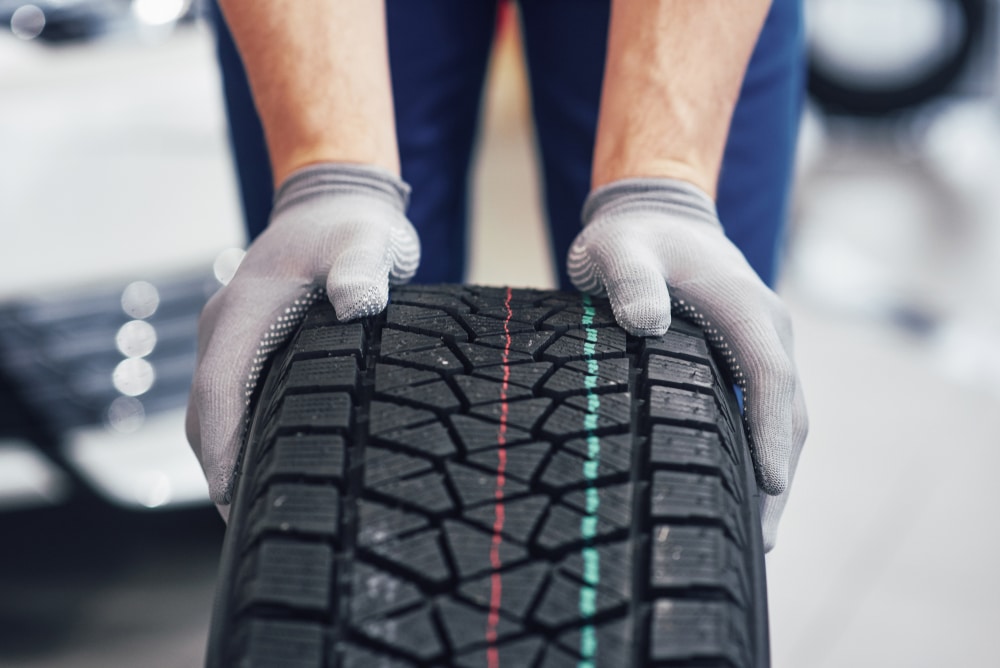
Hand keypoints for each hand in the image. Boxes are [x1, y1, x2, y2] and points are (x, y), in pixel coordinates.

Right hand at [186, 163, 419, 506]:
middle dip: (219, 469)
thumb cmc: (351, 226)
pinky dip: (238, 434)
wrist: (334, 201)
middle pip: (205, 411)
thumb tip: (359, 303)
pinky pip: (231, 398)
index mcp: (244, 309)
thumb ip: (362, 268)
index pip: (218, 390)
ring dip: (225, 456)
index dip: (221, 447)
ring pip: (214, 409)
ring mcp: (232, 335)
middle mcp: (227, 326)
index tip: (230, 498)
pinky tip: (268, 464)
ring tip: (256, 509)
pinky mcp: (247, 343)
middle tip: (247, 525)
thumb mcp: (366, 240)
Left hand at [567, 178, 806, 549]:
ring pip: (782, 417)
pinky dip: (759, 451)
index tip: (771, 486)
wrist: (656, 215)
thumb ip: (630, 279)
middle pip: (789, 411)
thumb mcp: (618, 248)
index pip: (770, 376)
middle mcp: (766, 329)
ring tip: (755, 536)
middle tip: (762, 541)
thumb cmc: (633, 237)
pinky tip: (738, 490)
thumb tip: (646, 323)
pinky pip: (763, 410)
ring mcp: (761, 345)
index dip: (771, 433)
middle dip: (780, 476)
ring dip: (774, 472)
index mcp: (746, 307)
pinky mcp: (746, 357)